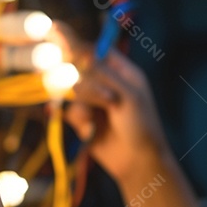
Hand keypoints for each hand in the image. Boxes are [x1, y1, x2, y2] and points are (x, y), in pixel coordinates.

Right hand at [64, 49, 171, 185]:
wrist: (138, 162)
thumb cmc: (141, 125)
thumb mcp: (127, 95)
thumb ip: (102, 74)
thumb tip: (81, 52)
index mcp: (123, 72)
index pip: (98, 51)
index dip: (81, 47)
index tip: (64, 45)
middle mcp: (107, 83)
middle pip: (81, 70)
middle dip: (86, 85)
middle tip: (103, 100)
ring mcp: (94, 101)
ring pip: (73, 91)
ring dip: (82, 104)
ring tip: (95, 119)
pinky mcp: (84, 119)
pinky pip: (71, 111)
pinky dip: (79, 119)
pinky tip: (90, 129)